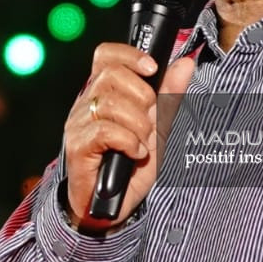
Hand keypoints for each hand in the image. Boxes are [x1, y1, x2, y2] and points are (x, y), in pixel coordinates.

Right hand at [63, 42, 196, 231]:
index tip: (153, 68)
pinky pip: (105, 132)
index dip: (130, 55)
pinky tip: (135, 154)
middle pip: (111, 75)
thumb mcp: (160, 127)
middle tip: (149, 122)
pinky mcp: (77, 147)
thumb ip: (170, 95)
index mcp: (103, 93)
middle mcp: (86, 103)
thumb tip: (185, 62)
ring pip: (110, 104)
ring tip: (142, 143)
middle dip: (142, 97)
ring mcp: (78, 124)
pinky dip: (129, 142)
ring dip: (138, 125)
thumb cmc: (132, 165)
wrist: (110, 206)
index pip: (106, 55)